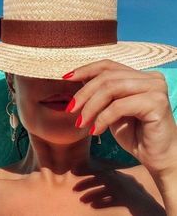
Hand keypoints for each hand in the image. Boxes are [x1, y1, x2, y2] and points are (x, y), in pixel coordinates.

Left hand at [62, 59, 176, 174]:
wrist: (157, 157)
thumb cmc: (135, 134)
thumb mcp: (112, 109)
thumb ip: (102, 93)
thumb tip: (78, 79)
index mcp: (140, 76)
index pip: (108, 65)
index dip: (86, 70)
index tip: (66, 78)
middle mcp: (150, 77)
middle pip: (107, 77)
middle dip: (84, 93)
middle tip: (70, 109)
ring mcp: (155, 88)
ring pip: (111, 89)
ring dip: (91, 106)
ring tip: (81, 122)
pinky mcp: (156, 102)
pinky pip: (119, 106)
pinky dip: (102, 118)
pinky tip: (95, 131)